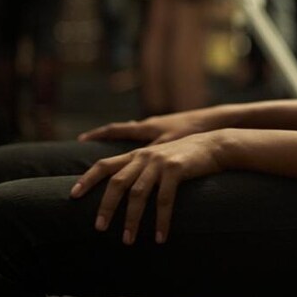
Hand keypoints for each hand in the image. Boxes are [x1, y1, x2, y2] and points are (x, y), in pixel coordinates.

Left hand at [70, 132, 229, 244]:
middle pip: (117, 182)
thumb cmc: (185, 157)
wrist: (214, 145)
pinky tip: (160, 238)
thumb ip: (140, 169)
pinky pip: (165, 200)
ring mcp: (160, 162)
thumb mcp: (158, 159)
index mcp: (136, 155)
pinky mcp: (177, 169)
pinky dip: (161, 221)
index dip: (87, 179)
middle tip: (98, 228)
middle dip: (106, 206)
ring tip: (128, 240)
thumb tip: (123, 190)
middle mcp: (144, 157)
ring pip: (138, 194)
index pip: (104, 164)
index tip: (73, 195)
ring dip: (132, 219)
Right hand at [78, 109, 220, 144]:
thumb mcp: (170, 146)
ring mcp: (159, 127)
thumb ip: (150, 156)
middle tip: (85, 146)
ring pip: (133, 134)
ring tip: (109, 157)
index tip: (80, 139)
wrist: (216, 122)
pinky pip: (147, 139)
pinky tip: (138, 158)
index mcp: (146, 128)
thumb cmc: (194, 132)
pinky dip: (139, 147)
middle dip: (104, 137)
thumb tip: (132, 174)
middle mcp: (149, 125)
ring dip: (121, 142)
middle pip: (119, 131)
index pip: (115, 130)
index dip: (97, 135)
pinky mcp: (169, 132)